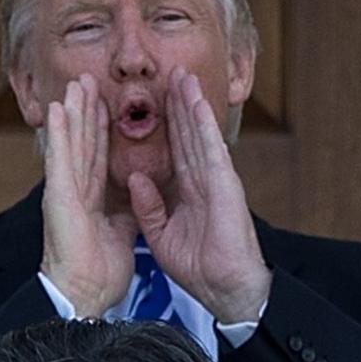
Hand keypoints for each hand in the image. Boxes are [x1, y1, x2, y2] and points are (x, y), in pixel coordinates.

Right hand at [41, 74, 137, 316]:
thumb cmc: (99, 272)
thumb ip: (128, 210)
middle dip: (86, 112)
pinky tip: (57, 110)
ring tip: (75, 84)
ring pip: (70, 144)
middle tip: (88, 81)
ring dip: (72, 112)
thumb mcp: (122, 233)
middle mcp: (74, 192)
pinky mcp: (59, 198)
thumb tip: (138, 196)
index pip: (99, 158)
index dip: (102, 131)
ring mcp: (64, 192)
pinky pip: (60, 160)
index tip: (107, 105)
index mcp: (91, 201)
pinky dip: (59, 134)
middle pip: (83, 144)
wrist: (85, 293)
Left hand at [128, 68, 271, 323]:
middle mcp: (204, 182)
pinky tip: (196, 102)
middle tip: (171, 73)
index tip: (154, 100)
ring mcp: (216, 180)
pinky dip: (203, 124)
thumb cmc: (199, 269)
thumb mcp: (160, 236)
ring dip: (191, 104)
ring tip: (183, 75)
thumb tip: (136, 178)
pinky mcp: (225, 185)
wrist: (224, 288)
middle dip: (178, 104)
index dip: (166, 124)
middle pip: (187, 135)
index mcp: (189, 193)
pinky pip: (211, 149)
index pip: (175, 150)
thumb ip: (148, 207)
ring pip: (199, 134)